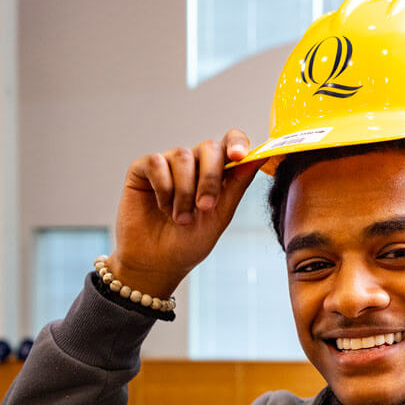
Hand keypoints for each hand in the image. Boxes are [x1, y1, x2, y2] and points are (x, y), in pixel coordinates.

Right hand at [109, 129, 262, 297]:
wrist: (157, 262)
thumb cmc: (189, 242)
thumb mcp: (220, 216)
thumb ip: (238, 184)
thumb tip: (261, 156)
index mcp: (216, 172)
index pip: (230, 142)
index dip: (237, 142)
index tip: (238, 156)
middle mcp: (193, 163)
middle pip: (209, 147)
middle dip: (210, 178)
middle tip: (205, 207)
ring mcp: (168, 164)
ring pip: (182, 156)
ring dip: (185, 192)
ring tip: (180, 218)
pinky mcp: (143, 169)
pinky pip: (157, 162)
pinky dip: (163, 188)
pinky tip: (162, 206)